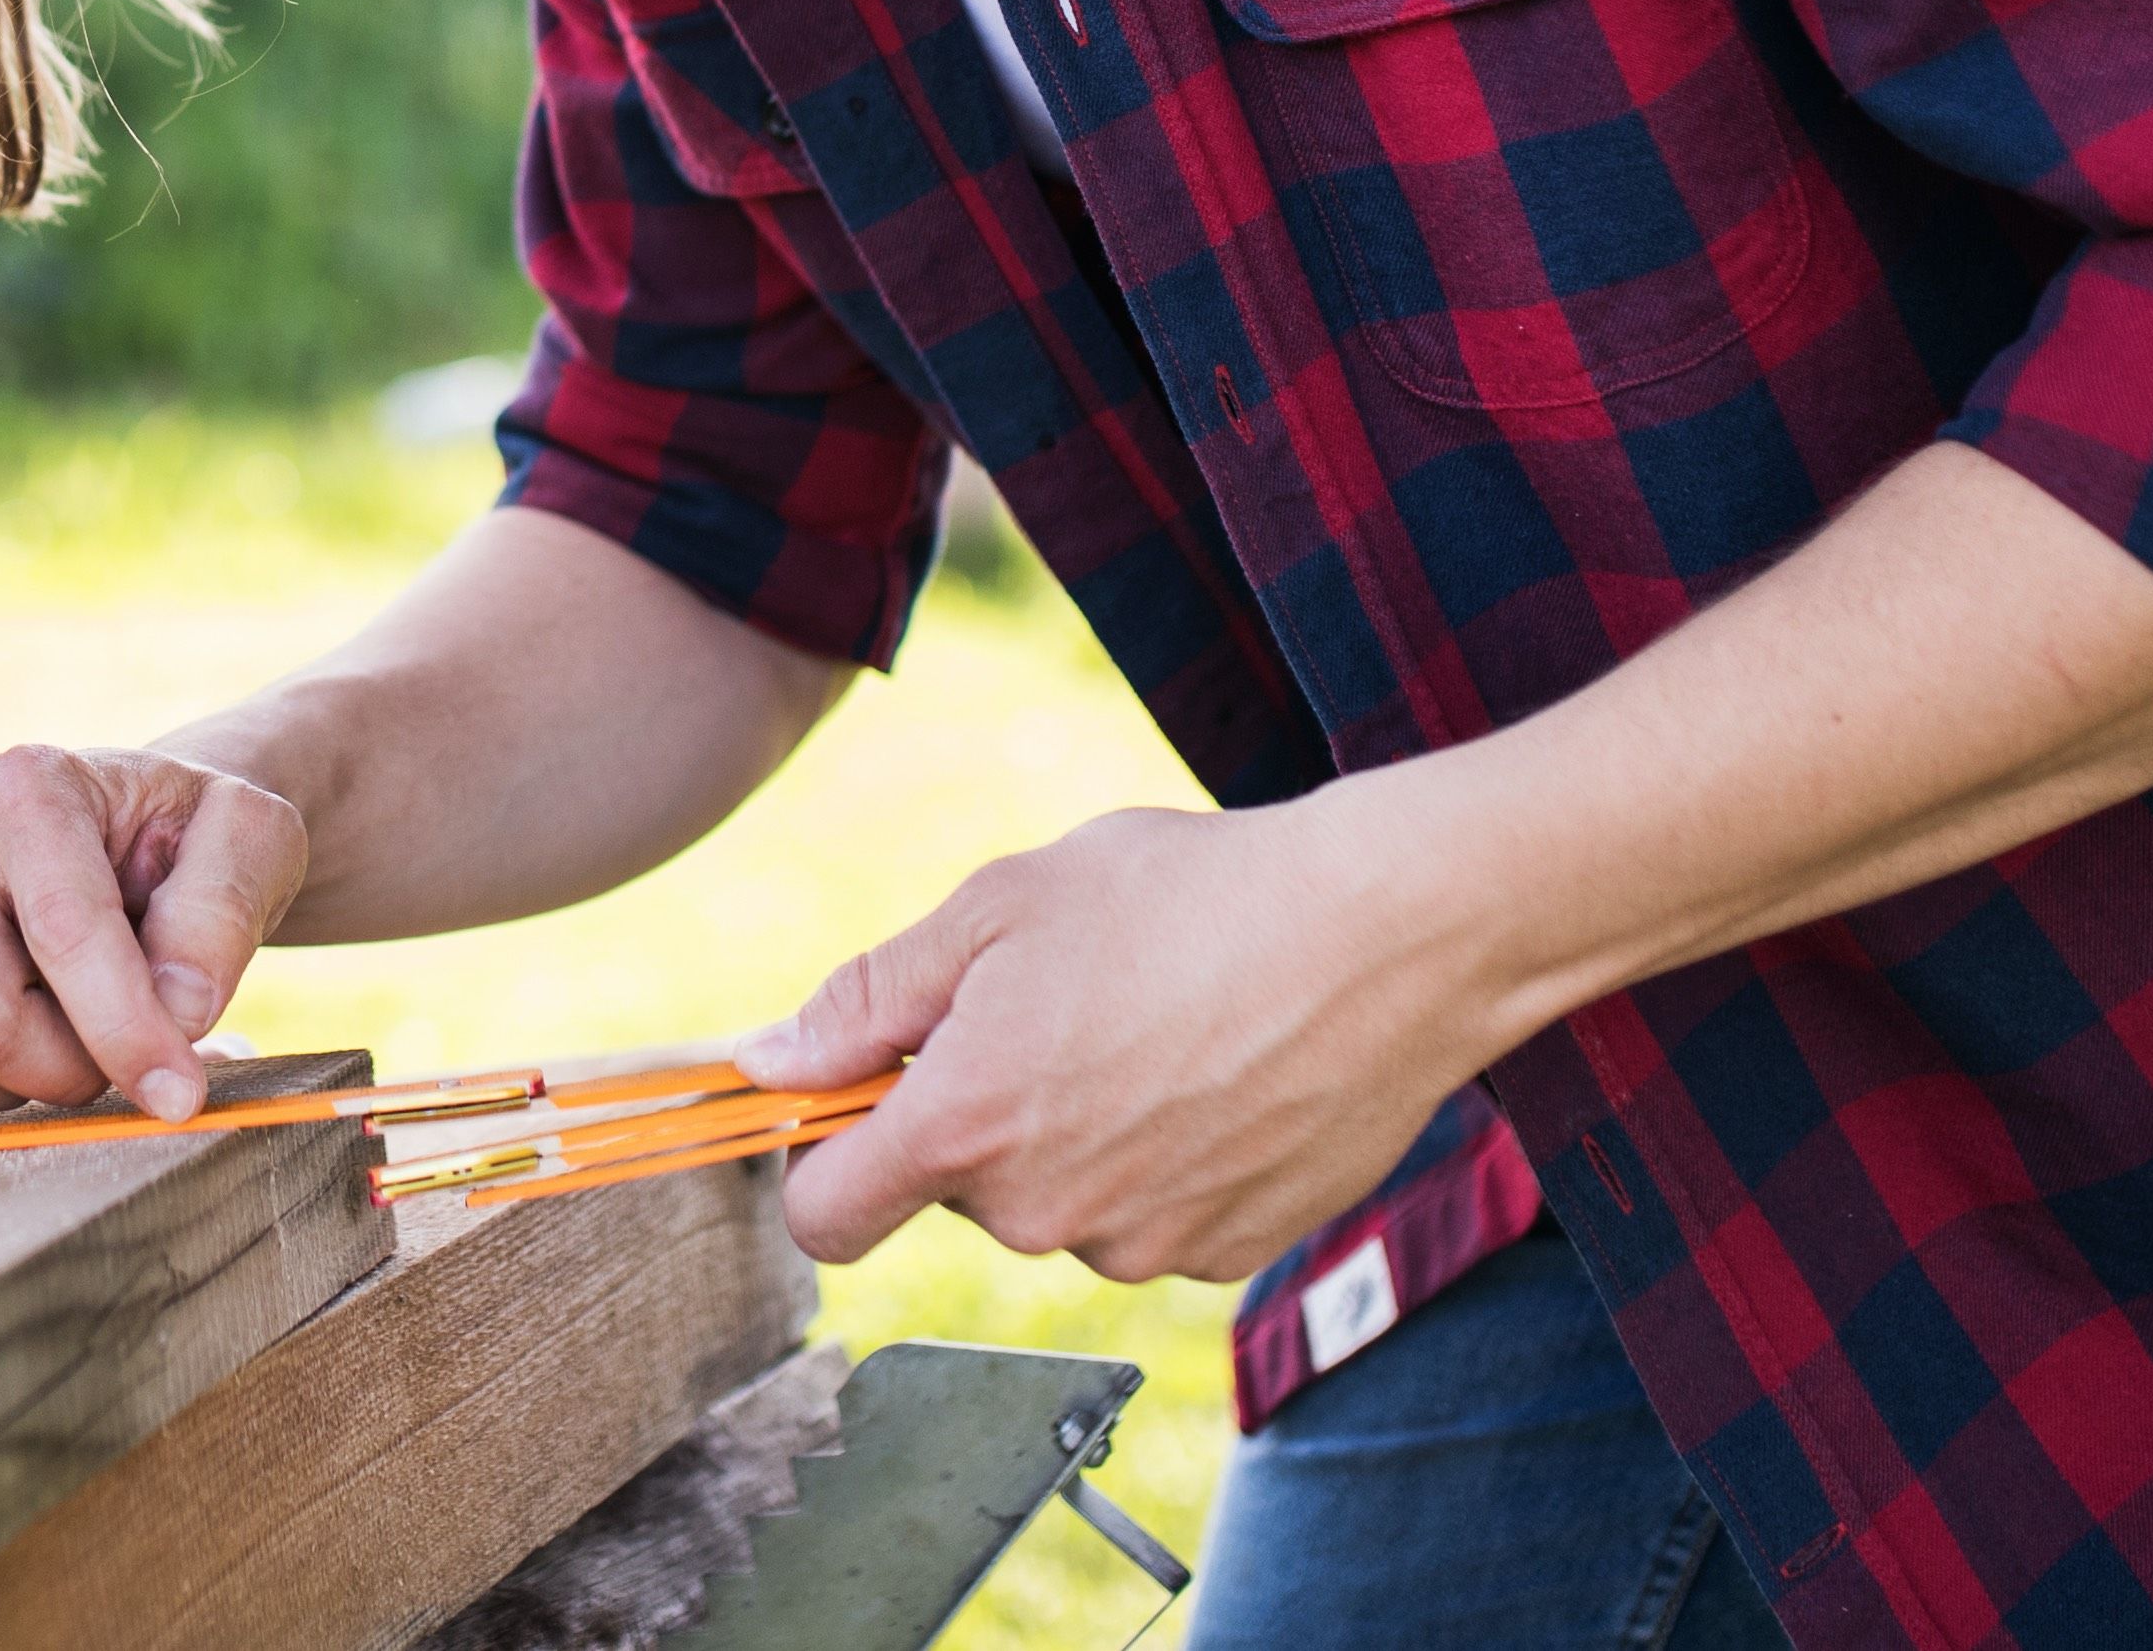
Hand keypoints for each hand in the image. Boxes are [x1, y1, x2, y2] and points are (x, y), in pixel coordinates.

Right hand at [0, 743, 306, 1122]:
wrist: (129, 842)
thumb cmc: (192, 841)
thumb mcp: (253, 841)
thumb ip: (224, 910)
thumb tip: (176, 1008)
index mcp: (30, 788)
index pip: (64, 933)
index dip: (126, 1032)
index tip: (181, 1096)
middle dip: (68, 1069)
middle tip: (129, 1050)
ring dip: (19, 1088)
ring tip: (77, 1041)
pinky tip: (27, 1052)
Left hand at [752, 796, 1488, 1283]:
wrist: (1383, 934)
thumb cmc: (1182, 896)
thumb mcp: (997, 907)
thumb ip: (867, 999)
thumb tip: (769, 1063)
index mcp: (965, 1126)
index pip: (826, 1218)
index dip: (817, 1162)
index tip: (843, 1106)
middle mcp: (1047, 1214)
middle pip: (955, 1189)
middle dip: (974, 1111)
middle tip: (1051, 1005)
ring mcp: (1145, 1246)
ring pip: (1058, 1204)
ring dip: (1073, 1135)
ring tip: (1151, 1026)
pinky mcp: (1231, 1255)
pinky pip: (1150, 1219)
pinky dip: (1161, 1161)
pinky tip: (1213, 1072)